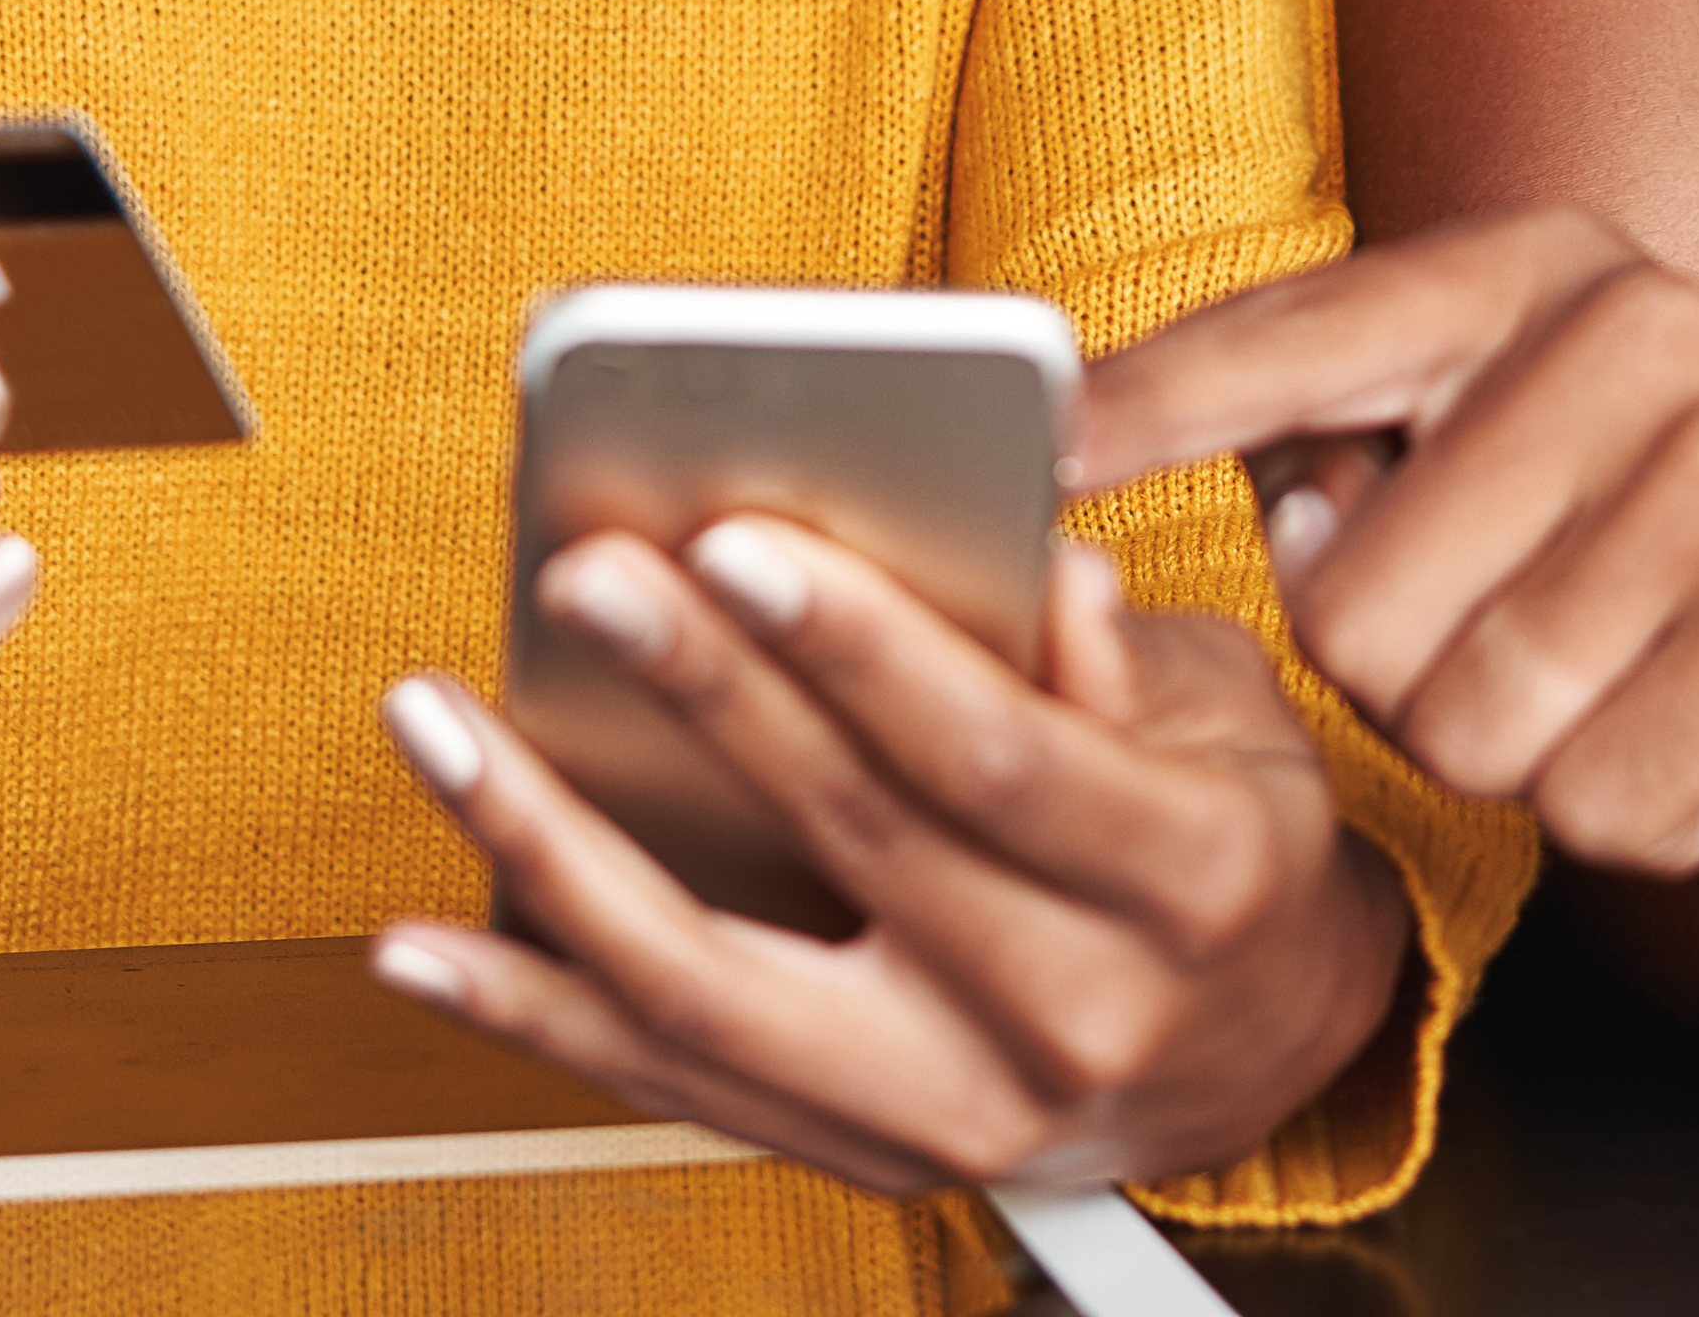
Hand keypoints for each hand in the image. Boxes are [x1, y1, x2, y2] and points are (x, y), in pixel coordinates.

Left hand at [367, 520, 1410, 1193]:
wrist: (1272, 1058)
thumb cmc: (1235, 847)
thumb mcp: (1233, 715)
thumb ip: (1115, 647)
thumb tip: (1026, 559)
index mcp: (1184, 883)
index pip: (994, 757)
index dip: (860, 650)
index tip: (738, 542)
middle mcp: (1071, 1020)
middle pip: (847, 843)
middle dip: (699, 694)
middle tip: (587, 577)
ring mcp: (957, 1112)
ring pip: (716, 991)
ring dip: (553, 855)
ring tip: (443, 730)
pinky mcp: (868, 1156)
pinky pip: (674, 1083)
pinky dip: (533, 1012)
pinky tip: (427, 937)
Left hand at [1073, 206, 1698, 895]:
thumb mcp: (1539, 470)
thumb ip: (1378, 463)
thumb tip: (1263, 509)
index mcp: (1544, 274)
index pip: (1298, 334)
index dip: (1150, 406)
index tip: (1032, 449)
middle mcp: (1640, 329)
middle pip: (1355, 606)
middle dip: (1427, 693)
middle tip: (1570, 657)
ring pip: (1468, 721)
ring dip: (1547, 766)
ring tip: (1653, 696)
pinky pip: (1599, 802)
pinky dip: (1650, 824)